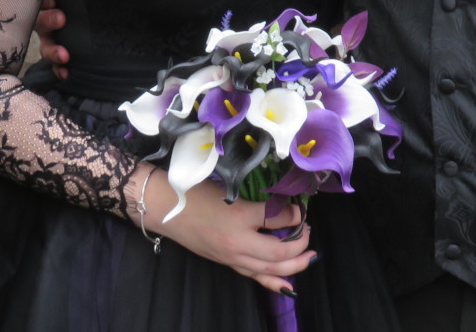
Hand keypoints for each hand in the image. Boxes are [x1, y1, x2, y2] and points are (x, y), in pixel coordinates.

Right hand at [34, 0, 69, 79]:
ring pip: (46, 45)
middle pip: (40, 20)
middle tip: (61, 18)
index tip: (54, 0)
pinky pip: (55, 63)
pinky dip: (59, 69)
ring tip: (65, 56)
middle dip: (48, 20)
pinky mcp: (59, 51)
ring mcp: (51, 36)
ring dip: (54, 51)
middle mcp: (46, 16)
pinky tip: (66, 73)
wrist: (94, 8)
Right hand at [140, 167, 313, 295]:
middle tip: (308, 232)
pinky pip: (255, 277)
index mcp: (238, 216)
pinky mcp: (227, 264)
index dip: (295, 214)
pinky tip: (289, 285)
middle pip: (279, 252)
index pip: (276, 218)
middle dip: (300, 244)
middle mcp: (237, 242)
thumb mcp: (228, 189)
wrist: (167, 209)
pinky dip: (275, 282)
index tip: (301, 208)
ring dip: (294, 265)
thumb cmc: (195, 193)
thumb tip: (282, 204)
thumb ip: (255, 199)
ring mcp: (232, 257)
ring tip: (309, 256)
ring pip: (271, 269)